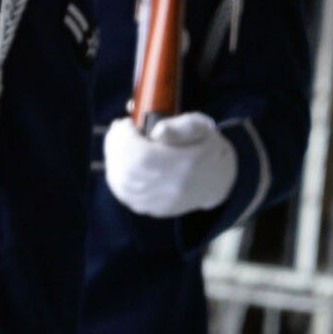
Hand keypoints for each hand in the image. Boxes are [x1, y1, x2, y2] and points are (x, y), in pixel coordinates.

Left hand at [104, 112, 237, 216]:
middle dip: (115, 146)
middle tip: (119, 132)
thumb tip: (156, 131)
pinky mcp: (155, 210)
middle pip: (126, 171)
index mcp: (185, 165)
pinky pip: (125, 195)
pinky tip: (121, 162)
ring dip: (113, 160)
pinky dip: (117, 177)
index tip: (127, 123)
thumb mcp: (201, 127)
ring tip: (119, 144)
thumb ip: (180, 126)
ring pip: (121, 184)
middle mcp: (172, 188)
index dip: (125, 138)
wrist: (218, 179)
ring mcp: (162, 203)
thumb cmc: (207, 147)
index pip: (141, 156)